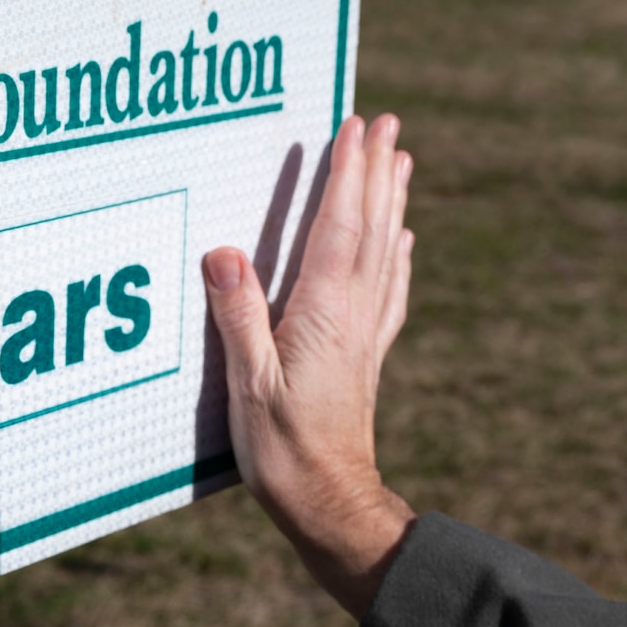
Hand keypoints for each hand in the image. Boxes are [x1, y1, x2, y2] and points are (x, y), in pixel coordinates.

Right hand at [203, 114, 416, 617]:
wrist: (330, 501)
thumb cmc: (284, 449)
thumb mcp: (248, 385)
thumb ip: (239, 315)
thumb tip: (225, 253)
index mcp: (323, 314)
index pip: (338, 228)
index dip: (347, 176)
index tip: (356, 128)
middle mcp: (354, 316)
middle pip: (371, 229)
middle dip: (377, 173)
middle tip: (388, 124)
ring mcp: (366, 335)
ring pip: (384, 253)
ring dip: (391, 203)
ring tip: (401, 162)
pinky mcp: (367, 356)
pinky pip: (388, 291)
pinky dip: (395, 256)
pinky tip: (400, 241)